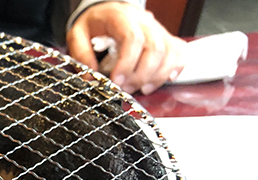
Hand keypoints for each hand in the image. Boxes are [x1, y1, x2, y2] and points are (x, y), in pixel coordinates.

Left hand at [66, 2, 186, 94]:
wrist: (108, 11)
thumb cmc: (95, 23)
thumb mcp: (78, 35)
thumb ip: (82, 55)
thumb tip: (91, 78)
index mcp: (121, 17)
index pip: (132, 38)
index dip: (127, 63)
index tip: (117, 81)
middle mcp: (144, 21)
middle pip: (155, 48)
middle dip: (141, 75)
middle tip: (127, 89)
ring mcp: (158, 29)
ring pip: (170, 52)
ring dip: (157, 76)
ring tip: (141, 89)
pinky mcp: (166, 38)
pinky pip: (179, 52)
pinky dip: (175, 68)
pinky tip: (164, 79)